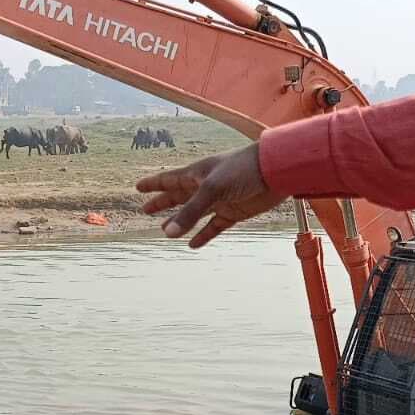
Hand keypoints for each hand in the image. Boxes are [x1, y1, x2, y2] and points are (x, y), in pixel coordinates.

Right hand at [136, 142, 283, 246]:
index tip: (138, 187)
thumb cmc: (242, 170)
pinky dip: (203, 235)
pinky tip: (192, 244)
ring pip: (194, 214)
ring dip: (180, 222)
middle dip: (162, 203)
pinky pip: (213, 226)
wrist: (276, 171)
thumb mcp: (211, 190)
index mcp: (197, 174)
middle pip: (178, 197)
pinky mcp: (233, 213)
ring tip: (166, 232)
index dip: (154, 184)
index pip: (169, 180)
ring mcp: (220, 200)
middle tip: (146, 210)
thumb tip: (169, 233)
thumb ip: (190, 213)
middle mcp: (206, 187)